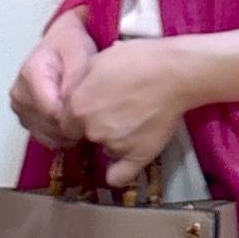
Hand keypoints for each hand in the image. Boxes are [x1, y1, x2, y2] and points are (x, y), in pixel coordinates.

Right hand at [9, 10, 97, 149]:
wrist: (61, 44)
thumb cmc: (70, 45)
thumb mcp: (79, 53)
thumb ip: (75, 79)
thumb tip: (73, 106)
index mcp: (29, 76)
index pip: (54, 114)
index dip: (77, 119)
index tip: (93, 113)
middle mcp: (19, 95)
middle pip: (51, 128)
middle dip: (75, 126)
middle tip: (93, 113)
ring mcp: (20, 109)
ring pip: (50, 137)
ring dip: (70, 133)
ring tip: (83, 115)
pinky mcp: (25, 119)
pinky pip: (47, 139)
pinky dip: (63, 136)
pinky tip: (74, 122)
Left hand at [68, 40, 189, 187]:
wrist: (172, 73)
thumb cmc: (136, 60)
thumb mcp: (97, 61)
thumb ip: (78, 83)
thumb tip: (72, 95)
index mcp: (77, 107)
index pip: (66, 122)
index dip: (76, 116)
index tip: (89, 110)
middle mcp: (91, 130)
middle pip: (84, 135)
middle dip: (94, 126)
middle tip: (114, 110)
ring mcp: (113, 145)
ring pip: (104, 149)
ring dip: (111, 140)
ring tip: (131, 121)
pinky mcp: (135, 156)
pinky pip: (119, 177)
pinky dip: (119, 174)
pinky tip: (122, 166)